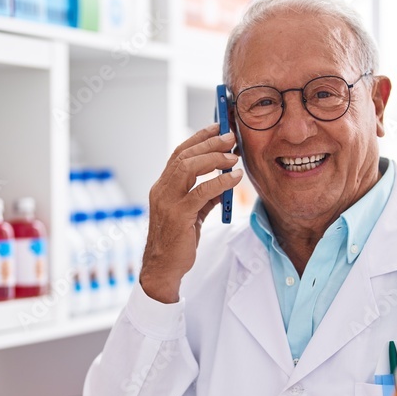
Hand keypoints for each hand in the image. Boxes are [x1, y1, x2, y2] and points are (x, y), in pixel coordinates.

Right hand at [139, 124, 242, 303]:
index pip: (179, 153)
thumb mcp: (192, 215)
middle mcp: (161, 190)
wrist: (162, 269)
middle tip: (231, 137)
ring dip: (214, 158)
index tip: (218, 127)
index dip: (199, 138)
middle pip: (184, 155)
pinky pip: (201, 192)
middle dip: (210, 143)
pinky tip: (234, 178)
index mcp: (162, 187)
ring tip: (234, 156)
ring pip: (188, 167)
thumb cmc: (177, 242)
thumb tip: (224, 183)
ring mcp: (167, 202)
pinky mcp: (178, 216)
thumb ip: (205, 198)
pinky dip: (220, 182)